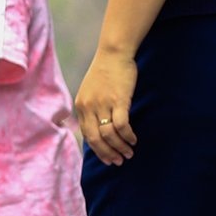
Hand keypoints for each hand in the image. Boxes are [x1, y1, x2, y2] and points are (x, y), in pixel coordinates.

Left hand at [76, 50, 138, 164]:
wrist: (113, 53)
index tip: (107, 159)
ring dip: (119, 147)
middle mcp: (89, 107)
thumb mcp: (91, 91)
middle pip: (96, 139)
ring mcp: (102, 104)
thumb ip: (92, 107)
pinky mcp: (118, 100)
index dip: (97, 150)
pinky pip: (121, 125)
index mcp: (81, 106)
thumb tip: (100, 126)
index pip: (87, 135)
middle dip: (107, 153)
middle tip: (119, 161)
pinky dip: (127, 136)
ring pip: (108, 134)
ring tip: (129, 153)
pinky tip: (134, 140)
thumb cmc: (106, 71)